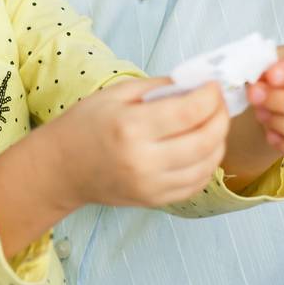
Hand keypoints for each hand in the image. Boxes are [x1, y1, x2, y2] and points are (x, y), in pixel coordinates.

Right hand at [47, 75, 229, 208]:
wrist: (61, 169)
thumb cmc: (85, 125)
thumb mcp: (116, 93)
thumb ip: (158, 86)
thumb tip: (196, 83)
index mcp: (131, 127)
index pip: (189, 112)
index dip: (210, 96)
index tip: (213, 85)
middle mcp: (143, 161)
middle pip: (205, 140)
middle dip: (221, 117)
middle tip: (219, 103)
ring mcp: (151, 185)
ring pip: (207, 165)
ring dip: (219, 141)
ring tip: (212, 124)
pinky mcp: (155, 201)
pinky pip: (196, 184)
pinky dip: (207, 164)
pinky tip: (201, 148)